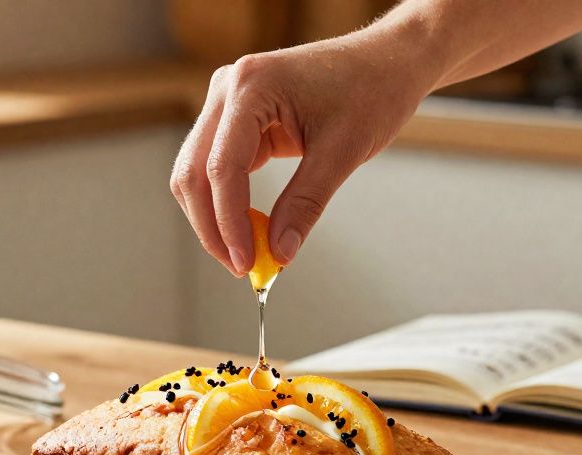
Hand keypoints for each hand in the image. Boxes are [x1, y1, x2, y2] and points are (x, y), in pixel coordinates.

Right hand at [170, 27, 435, 275]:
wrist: (387, 61)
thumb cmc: (372, 91)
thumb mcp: (342, 152)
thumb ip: (305, 203)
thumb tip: (279, 253)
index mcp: (251, 86)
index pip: (222, 168)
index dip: (229, 223)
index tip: (247, 262)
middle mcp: (228, 89)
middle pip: (194, 173)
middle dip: (213, 227)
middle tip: (242, 266)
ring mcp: (227, 102)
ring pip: (197, 174)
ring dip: (215, 218)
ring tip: (247, 253)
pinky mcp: (236, 119)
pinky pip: (217, 168)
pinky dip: (228, 203)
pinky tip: (251, 229)